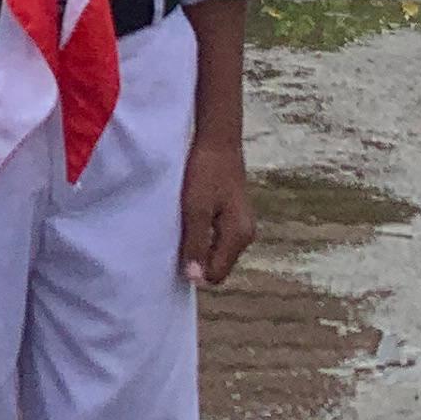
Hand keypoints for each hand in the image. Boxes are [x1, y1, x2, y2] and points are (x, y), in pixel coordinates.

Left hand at [180, 143, 254, 286]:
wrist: (218, 140)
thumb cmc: (205, 172)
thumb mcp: (195, 209)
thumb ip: (196, 243)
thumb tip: (195, 278)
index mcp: (239, 236)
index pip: (216, 274)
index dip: (194, 270)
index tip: (174, 253)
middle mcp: (246, 235)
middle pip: (217, 264)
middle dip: (196, 258)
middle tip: (176, 238)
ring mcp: (242, 225)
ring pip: (216, 250)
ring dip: (198, 244)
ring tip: (181, 226)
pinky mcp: (235, 215)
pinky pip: (217, 237)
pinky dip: (202, 232)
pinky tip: (189, 218)